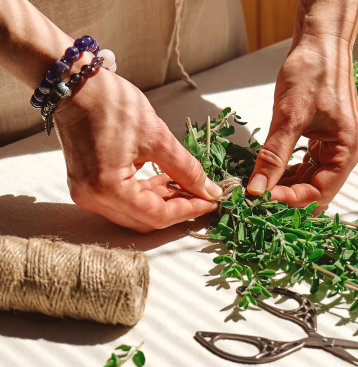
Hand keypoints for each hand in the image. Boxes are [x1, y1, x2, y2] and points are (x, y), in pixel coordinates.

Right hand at [53, 68, 221, 232]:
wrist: (75, 84)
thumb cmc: (111, 104)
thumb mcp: (158, 137)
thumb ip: (186, 169)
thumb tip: (209, 191)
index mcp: (107, 189)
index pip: (157, 216)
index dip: (189, 210)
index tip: (211, 202)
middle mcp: (93, 198)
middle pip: (145, 220)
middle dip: (177, 209)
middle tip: (202, 195)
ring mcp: (86, 193)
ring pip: (135, 212)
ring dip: (163, 202)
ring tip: (187, 185)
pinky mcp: (87, 184)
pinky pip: (123, 200)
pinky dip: (146, 194)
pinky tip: (165, 180)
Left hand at [247, 42, 357, 207]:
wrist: (320, 42)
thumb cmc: (313, 70)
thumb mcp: (289, 116)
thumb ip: (273, 156)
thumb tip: (258, 188)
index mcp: (347, 150)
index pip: (320, 193)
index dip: (291, 201)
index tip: (261, 199)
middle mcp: (346, 153)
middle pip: (316, 191)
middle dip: (287, 197)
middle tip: (257, 196)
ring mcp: (336, 147)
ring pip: (310, 181)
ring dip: (286, 186)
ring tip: (259, 186)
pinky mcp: (324, 140)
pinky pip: (308, 166)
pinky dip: (289, 172)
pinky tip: (270, 172)